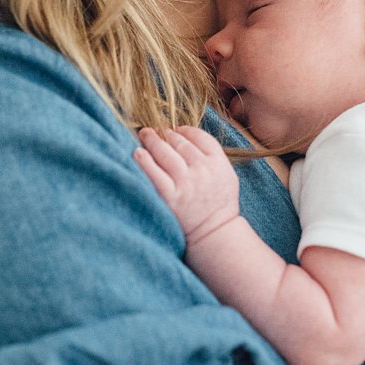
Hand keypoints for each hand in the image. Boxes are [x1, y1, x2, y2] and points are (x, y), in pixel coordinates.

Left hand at [134, 127, 239, 244]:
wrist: (214, 233)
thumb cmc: (218, 204)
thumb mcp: (226, 175)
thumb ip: (211, 156)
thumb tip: (185, 136)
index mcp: (218, 163)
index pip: (199, 136)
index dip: (184, 130)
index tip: (175, 130)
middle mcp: (202, 169)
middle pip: (179, 142)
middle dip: (165, 134)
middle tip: (154, 130)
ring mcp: (185, 182)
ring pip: (165, 152)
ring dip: (152, 140)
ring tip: (145, 135)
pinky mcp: (170, 196)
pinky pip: (153, 172)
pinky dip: (143, 159)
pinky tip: (137, 153)